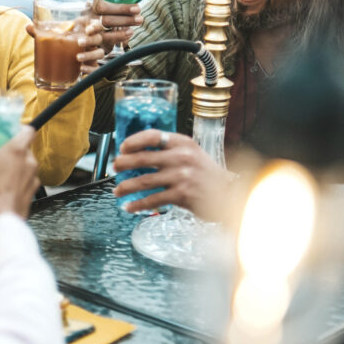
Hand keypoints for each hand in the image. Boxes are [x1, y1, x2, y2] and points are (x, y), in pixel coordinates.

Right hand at [0, 126, 39, 220]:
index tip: (9, 132)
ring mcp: (33, 177)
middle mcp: (29, 161)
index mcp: (17, 149)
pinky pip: (26, 180)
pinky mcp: (32, 191)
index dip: (19, 128)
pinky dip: (17, 181)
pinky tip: (4, 186)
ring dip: (15, 165)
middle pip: (25, 148)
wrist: (3, 219)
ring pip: (26, 164)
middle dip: (12, 149)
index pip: (28, 129)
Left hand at [23, 19, 104, 75]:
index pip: (96, 25)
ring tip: (77, 58)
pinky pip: (96, 69)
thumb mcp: (50, 39)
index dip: (96, 25)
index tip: (88, 28)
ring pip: (100, 53)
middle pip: (98, 38)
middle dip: (90, 40)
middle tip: (78, 42)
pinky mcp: (91, 67)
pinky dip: (91, 69)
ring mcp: (93, 55)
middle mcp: (91, 42)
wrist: (63, 64)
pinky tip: (81, 69)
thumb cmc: (59, 46)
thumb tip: (28, 26)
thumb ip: (39, 33)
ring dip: (90, 55)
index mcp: (84, 31)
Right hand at [87, 0, 156, 52]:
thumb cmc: (120, 8)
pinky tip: (130, 33)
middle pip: (102, 7)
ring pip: (106, 21)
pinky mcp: (100, 34)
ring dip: (124, 21)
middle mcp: (96, 4)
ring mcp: (96, 19)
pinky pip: (107, 36)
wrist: (108, 31)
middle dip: (121, 8)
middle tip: (138, 7)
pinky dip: (120, 35)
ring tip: (140, 20)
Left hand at [112, 130, 231, 219]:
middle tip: (115, 168)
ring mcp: (182, 176)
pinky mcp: (182, 195)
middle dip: (123, 163)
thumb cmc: (206, 175)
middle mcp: (182, 157)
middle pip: (143, 158)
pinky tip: (130, 207)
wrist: (229, 194)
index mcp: (183, 143)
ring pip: (144, 181)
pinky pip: (153, 199)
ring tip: (117, 191)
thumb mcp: (192, 154)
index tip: (123, 147)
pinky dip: (138, 204)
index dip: (134, 140)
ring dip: (126, 187)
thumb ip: (170, 151)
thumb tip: (138, 154)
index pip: (153, 135)